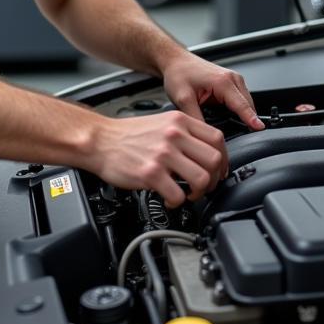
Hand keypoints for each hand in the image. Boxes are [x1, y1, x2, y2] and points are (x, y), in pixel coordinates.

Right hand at [89, 111, 228, 206]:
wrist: (100, 140)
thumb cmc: (128, 135)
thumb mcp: (162, 122)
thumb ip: (184, 133)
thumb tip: (205, 152)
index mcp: (180, 121)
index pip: (217, 139)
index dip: (224, 159)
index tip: (219, 170)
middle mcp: (174, 135)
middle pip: (215, 160)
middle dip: (214, 179)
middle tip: (205, 186)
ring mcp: (163, 154)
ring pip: (202, 178)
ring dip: (199, 192)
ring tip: (189, 194)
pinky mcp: (151, 173)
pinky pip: (178, 195)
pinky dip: (177, 202)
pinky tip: (170, 199)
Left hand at [160, 51, 265, 133]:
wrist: (175, 60)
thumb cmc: (179, 74)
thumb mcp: (183, 99)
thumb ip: (196, 118)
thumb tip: (207, 133)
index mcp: (223, 81)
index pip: (242, 105)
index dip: (251, 119)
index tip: (260, 128)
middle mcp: (232, 78)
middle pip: (248, 105)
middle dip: (248, 121)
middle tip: (243, 138)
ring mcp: (233, 79)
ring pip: (246, 103)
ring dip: (244, 115)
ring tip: (237, 130)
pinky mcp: (231, 82)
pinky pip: (241, 99)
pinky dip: (239, 109)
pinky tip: (231, 118)